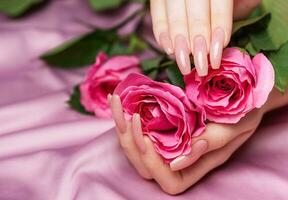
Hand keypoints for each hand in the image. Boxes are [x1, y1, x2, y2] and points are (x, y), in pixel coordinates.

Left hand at [108, 94, 264, 194]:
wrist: (243, 97)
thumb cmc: (245, 113)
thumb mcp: (235, 126)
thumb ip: (211, 143)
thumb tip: (174, 163)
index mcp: (199, 165)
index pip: (170, 181)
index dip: (154, 164)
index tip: (148, 137)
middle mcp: (180, 158)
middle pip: (145, 165)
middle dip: (130, 140)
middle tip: (126, 112)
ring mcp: (169, 142)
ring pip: (137, 146)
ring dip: (122, 126)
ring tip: (117, 100)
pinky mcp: (164, 126)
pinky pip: (139, 127)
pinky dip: (126, 114)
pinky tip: (120, 97)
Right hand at [150, 0, 260, 75]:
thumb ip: (244, 5)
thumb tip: (240, 28)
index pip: (218, 7)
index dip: (218, 33)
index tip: (216, 59)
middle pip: (195, 15)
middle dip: (198, 45)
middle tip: (201, 69)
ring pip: (174, 18)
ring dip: (180, 46)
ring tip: (185, 66)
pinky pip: (156, 15)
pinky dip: (161, 34)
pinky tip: (169, 51)